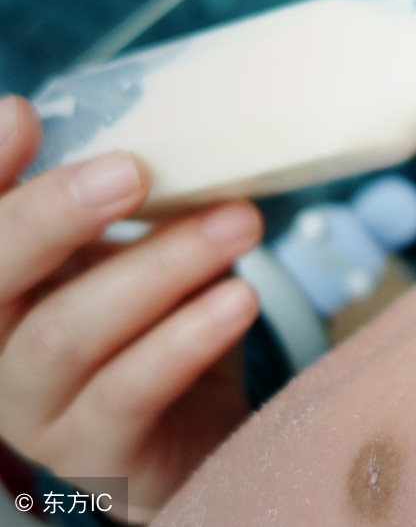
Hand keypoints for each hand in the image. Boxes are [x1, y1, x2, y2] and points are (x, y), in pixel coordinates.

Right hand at [0, 96, 261, 523]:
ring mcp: (32, 406)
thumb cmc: (156, 323)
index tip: (21, 114)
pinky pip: (130, 390)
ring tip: (239, 224)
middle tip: (131, 169)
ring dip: (158, 268)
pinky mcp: (93, 452)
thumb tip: (177, 130)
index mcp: (1, 280)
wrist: (193, 433)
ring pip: (68, 332)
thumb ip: (129, 199)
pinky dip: (186, 338)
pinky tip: (238, 297)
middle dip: (54, 213)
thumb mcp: (136, 249)